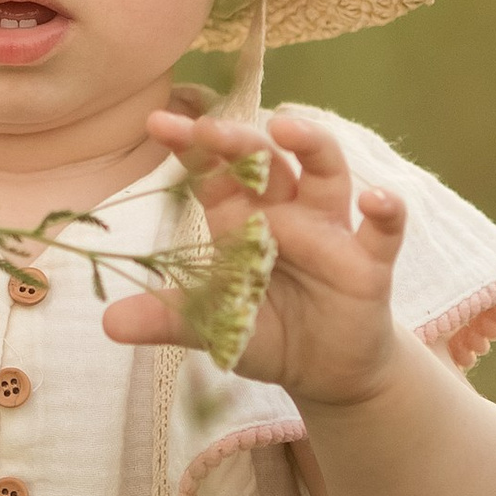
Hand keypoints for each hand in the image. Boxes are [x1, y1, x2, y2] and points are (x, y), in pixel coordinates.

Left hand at [100, 105, 406, 407]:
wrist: (325, 373)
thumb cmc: (266, 332)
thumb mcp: (213, 327)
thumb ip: (168, 319)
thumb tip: (109, 323)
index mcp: (240, 217)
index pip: (212, 171)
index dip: (189, 145)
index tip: (158, 122)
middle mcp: (284, 210)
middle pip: (265, 159)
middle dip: (239, 140)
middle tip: (212, 129)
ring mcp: (328, 229)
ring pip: (325, 170)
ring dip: (311, 144)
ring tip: (289, 128)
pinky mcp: (367, 261)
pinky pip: (382, 229)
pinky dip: (386, 210)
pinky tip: (377, 199)